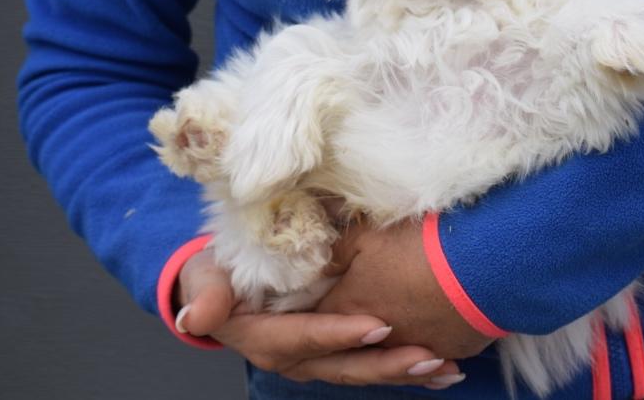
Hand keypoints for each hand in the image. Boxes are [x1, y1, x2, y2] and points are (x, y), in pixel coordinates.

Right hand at [175, 248, 462, 388]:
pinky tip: (443, 366)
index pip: (306, 339)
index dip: (340, 334)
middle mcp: (294, 357)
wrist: (223, 284)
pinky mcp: (335, 353)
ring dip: (404, 370)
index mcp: (264, 339)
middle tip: (429, 355)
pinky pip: (371, 363)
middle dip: (387, 363)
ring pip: (363, 369)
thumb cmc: (218, 274)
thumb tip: (198, 317)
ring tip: (444, 366)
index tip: (377, 324)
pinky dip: (405, 366)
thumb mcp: (205, 277)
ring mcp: (316, 360)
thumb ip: (206, 293)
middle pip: (344, 365)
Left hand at [316, 219, 494, 361]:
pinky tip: (442, 335)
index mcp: (350, 306)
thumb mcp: (368, 233)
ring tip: (409, 325)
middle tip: (366, 307)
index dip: (319, 301)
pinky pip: (434, 352)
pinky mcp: (449, 350)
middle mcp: (378, 338)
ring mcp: (415, 347)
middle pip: (356, 340)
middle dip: (355, 326)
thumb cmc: (419, 242)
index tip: (325, 289)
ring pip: (397, 350)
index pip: (318, 315)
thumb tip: (321, 257)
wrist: (481, 261)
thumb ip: (338, 248)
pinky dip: (433, 345)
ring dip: (398, 341)